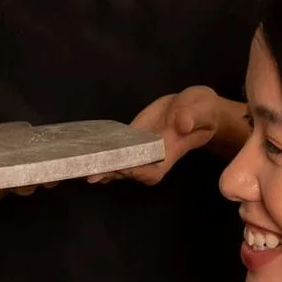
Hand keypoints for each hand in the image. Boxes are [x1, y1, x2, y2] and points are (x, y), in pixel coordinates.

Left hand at [90, 86, 248, 185]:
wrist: (195, 108)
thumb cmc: (201, 109)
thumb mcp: (201, 107)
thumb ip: (192, 115)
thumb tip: (181, 123)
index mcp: (171, 151)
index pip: (152, 170)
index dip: (136, 171)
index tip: (121, 167)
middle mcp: (154, 155)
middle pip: (131, 171)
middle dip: (112, 173)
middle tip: (90, 174)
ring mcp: (141, 148)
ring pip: (120, 164)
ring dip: (101, 168)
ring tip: (80, 169)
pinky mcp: (132, 138)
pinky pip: (117, 150)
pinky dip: (101, 154)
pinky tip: (83, 156)